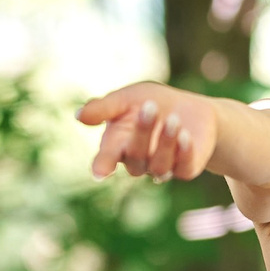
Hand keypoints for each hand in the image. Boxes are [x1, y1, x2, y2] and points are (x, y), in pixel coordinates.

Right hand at [76, 83, 219, 181]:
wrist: (191, 108)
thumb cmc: (152, 102)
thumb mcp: (127, 97)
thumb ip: (104, 107)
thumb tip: (78, 116)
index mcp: (117, 145)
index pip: (106, 159)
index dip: (102, 166)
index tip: (99, 172)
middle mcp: (137, 161)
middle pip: (135, 157)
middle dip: (142, 132)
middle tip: (149, 106)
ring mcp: (161, 168)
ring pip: (159, 166)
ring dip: (166, 142)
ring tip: (174, 119)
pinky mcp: (185, 169)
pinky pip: (183, 167)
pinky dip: (184, 152)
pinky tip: (186, 135)